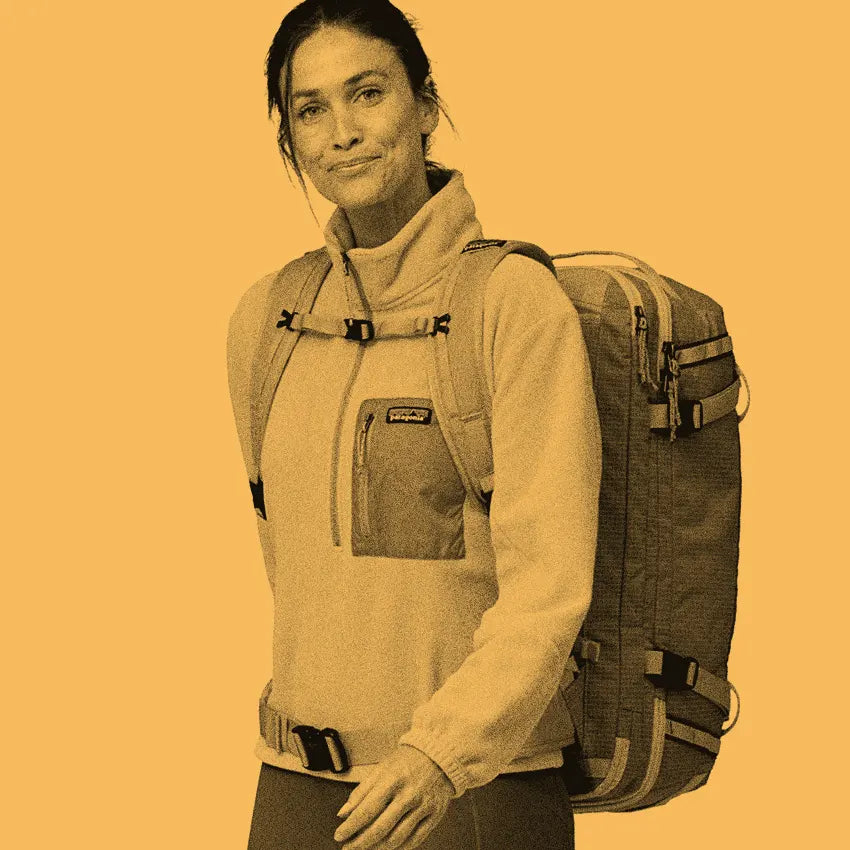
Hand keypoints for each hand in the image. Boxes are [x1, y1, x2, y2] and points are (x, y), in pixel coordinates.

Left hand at [333, 743, 454, 848]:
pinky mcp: (435, 815)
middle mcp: (408, 794)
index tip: (339, 836)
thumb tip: (343, 814)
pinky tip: (388, 847)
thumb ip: (361, 791)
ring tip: (366, 848)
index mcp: (392, 780)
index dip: (351, 826)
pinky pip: (415, 840)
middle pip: (380, 828)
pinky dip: (399, 848)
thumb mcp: (381, 769)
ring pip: (397, 838)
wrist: (439, 755)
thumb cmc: (406, 762)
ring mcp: (423, 806)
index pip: (367, 810)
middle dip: (360, 843)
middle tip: (348, 848)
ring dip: (378, 848)